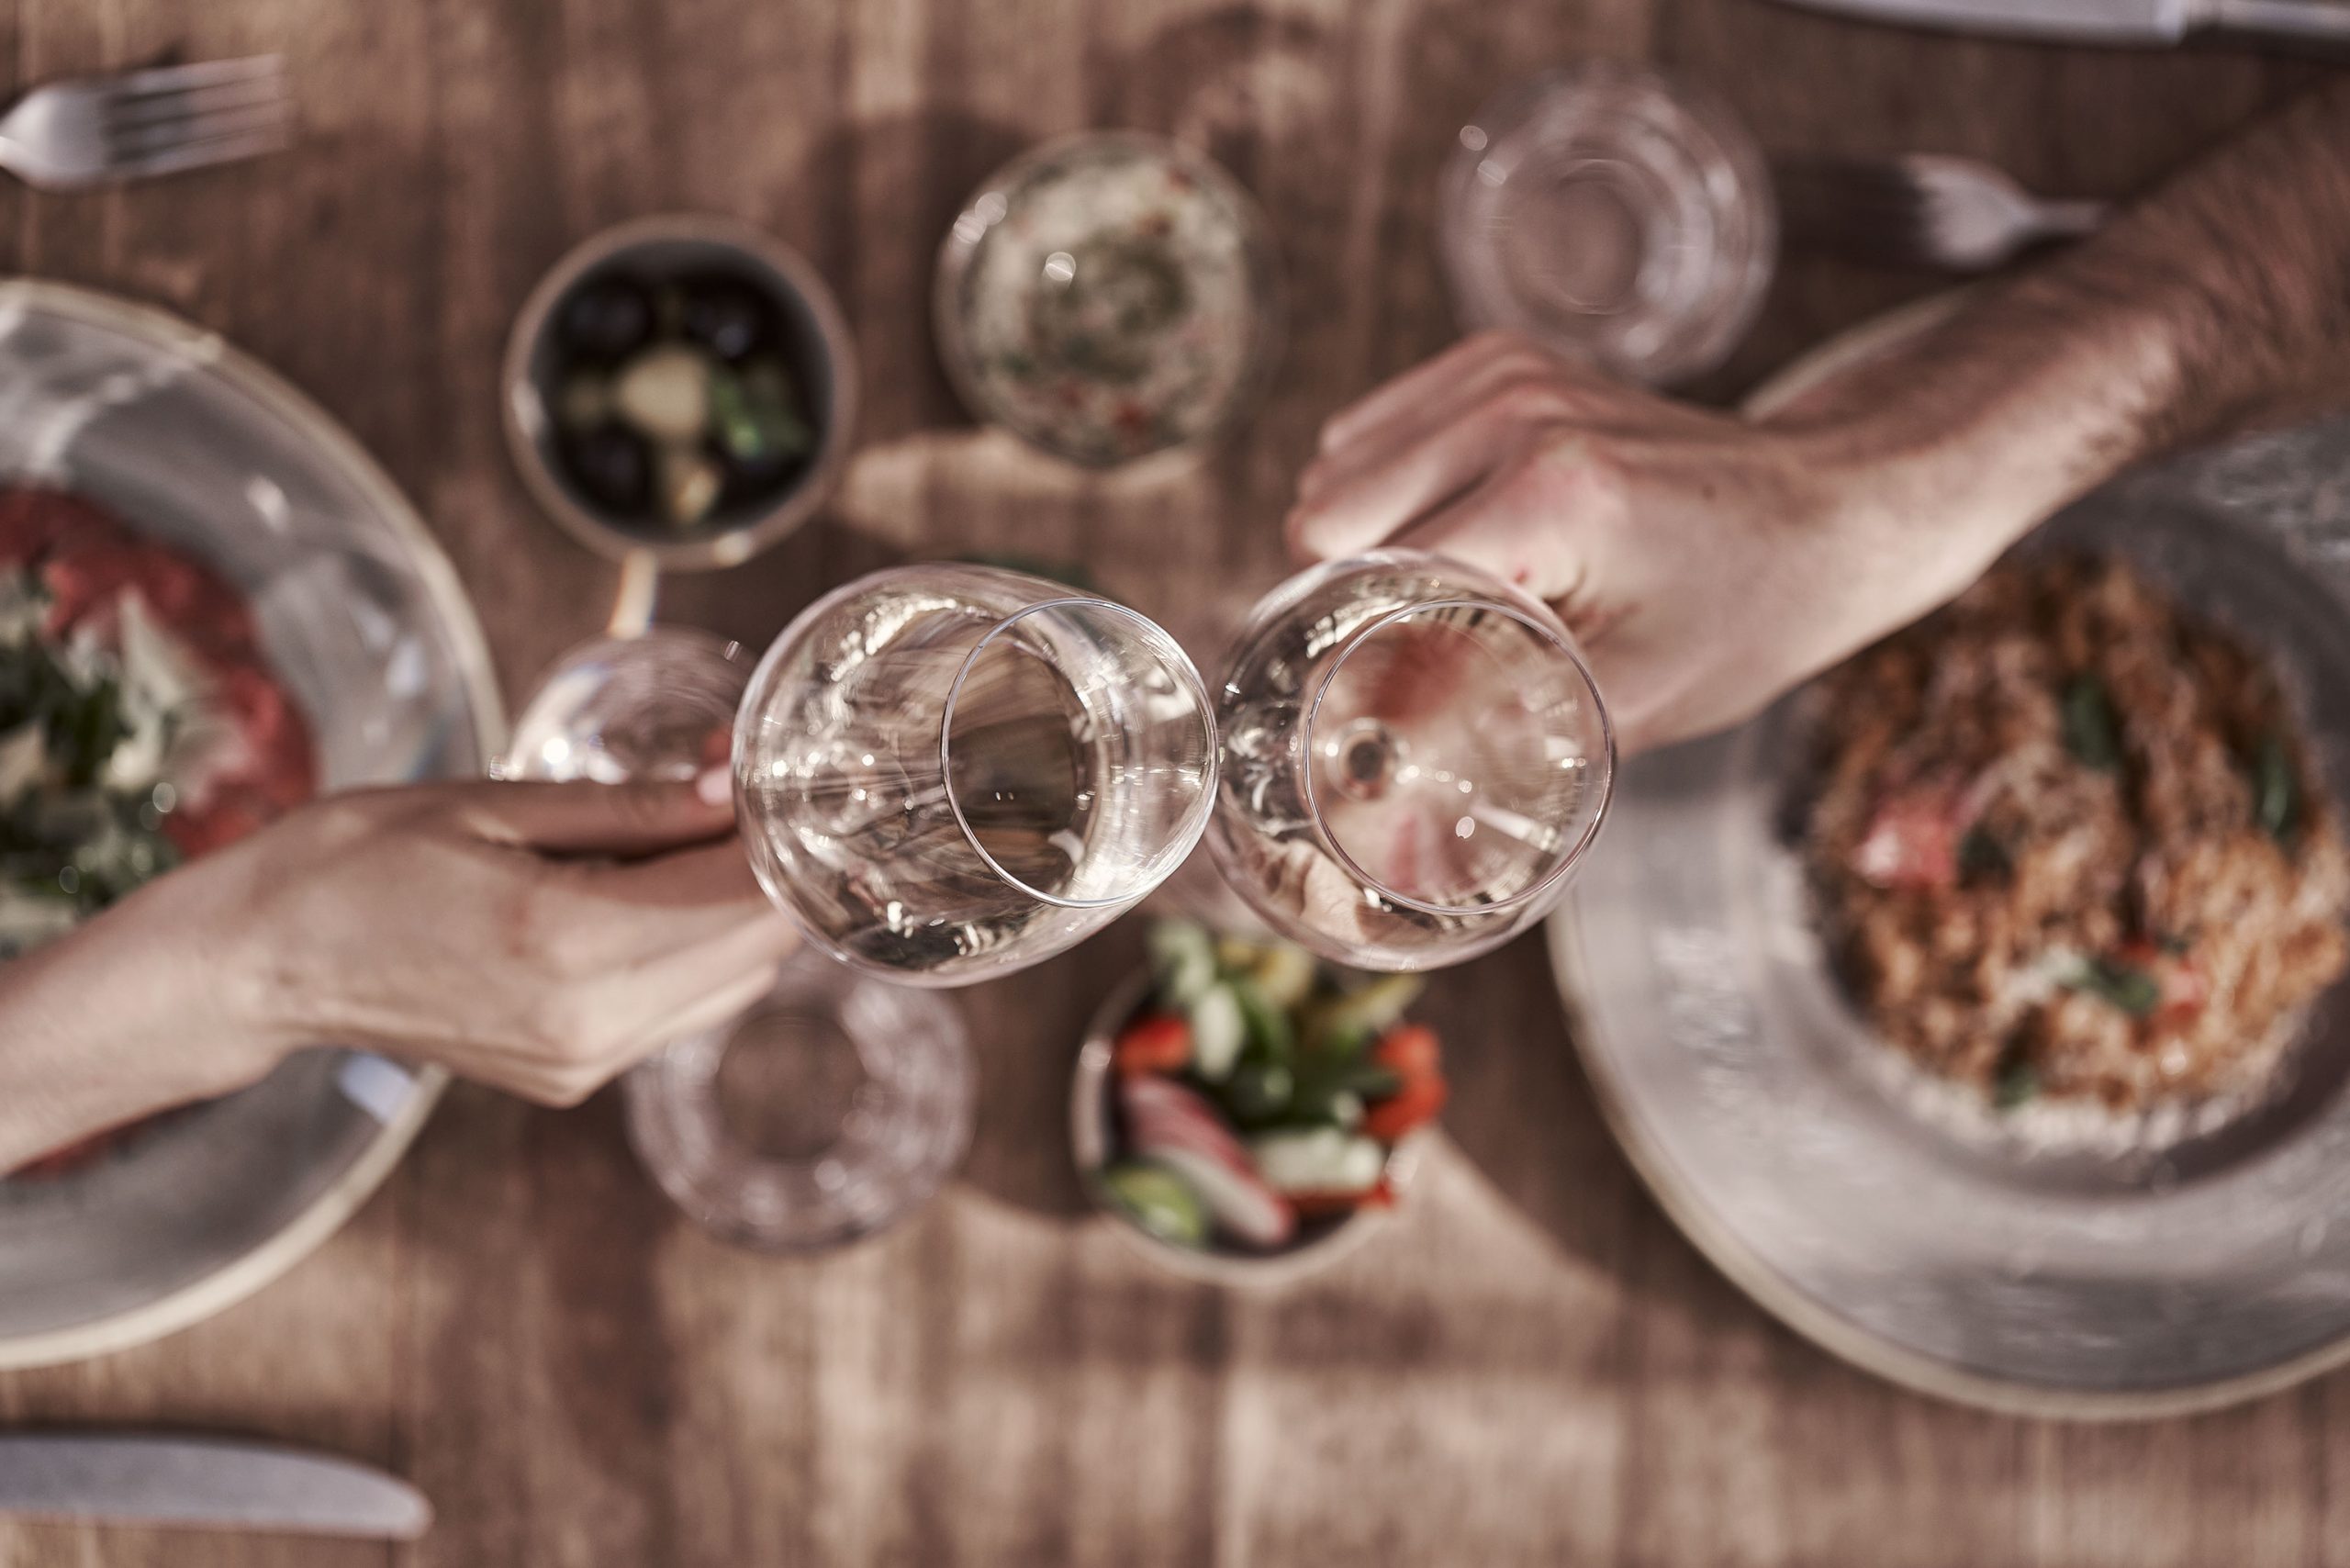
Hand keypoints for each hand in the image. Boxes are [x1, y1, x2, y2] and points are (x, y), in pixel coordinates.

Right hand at [113, 777, 796, 1105]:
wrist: (260, 964)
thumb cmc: (355, 863)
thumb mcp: (493, 803)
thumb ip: (629, 808)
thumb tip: (732, 792)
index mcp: (570, 943)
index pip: (742, 899)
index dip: (773, 835)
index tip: (764, 777)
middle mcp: (592, 1022)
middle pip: (754, 950)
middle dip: (761, 869)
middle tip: (722, 792)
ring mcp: (585, 1063)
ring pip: (732, 987)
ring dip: (733, 914)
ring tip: (679, 837)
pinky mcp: (573, 1078)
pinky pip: (683, 1012)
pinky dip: (694, 953)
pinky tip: (646, 895)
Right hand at [1284, 332, 2004, 754]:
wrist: (1833, 511)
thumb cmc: (1748, 612)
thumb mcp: (1630, 702)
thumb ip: (1494, 731)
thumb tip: (1370, 778)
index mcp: (1548, 495)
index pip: (1353, 568)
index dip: (1348, 645)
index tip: (1373, 698)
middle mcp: (1514, 411)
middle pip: (1321, 512)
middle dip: (1350, 591)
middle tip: (1431, 644)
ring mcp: (1505, 373)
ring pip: (1333, 469)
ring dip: (1366, 539)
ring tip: (1463, 586)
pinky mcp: (1499, 359)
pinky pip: (1368, 434)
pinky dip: (1387, 489)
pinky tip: (1462, 530)